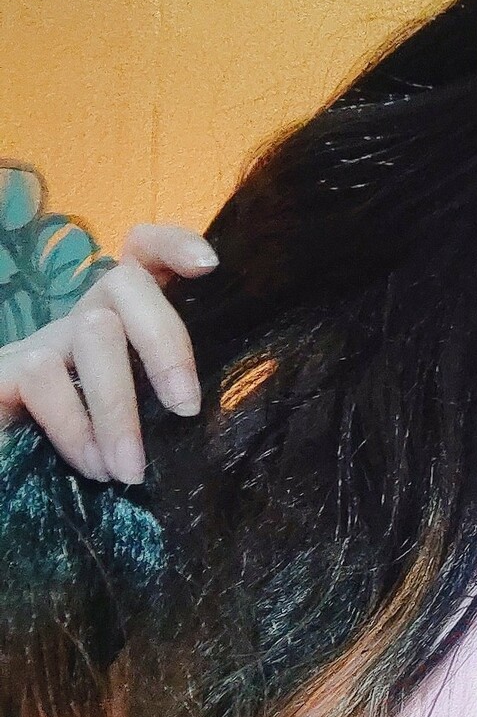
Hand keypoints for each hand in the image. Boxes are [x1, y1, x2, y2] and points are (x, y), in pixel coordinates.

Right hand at [0, 222, 218, 483]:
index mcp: (124, 320)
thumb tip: (217, 416)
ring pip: (92, 334)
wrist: (18, 472)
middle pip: (125, 283)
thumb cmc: (102, 447)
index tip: (208, 266)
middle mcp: (84, 319)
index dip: (172, 244)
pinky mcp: (5, 371)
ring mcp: (43, 342)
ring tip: (130, 469)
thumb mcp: (148, 418)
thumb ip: (172, 401)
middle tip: (186, 410)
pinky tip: (92, 465)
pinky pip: (43, 376)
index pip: (143, 254)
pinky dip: (75, 426)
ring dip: (117, 407)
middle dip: (166, 343)